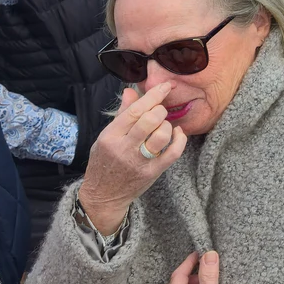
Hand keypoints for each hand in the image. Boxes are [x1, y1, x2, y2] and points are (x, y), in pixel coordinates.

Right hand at [78, 82, 187, 234]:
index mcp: (110, 136)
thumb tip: (131, 90)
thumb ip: (122, 114)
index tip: (165, 86)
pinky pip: (173, 153)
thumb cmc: (104, 162)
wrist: (103, 196)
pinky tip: (178, 133)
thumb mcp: (106, 137)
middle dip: (160, 110)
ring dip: (167, 125)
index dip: (153, 96)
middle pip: (149, 120)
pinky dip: (180, 140)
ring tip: (164, 126)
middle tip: (160, 111)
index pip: (134, 111)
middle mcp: (124, 148)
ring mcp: (138, 162)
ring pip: (161, 135)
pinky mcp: (152, 172)